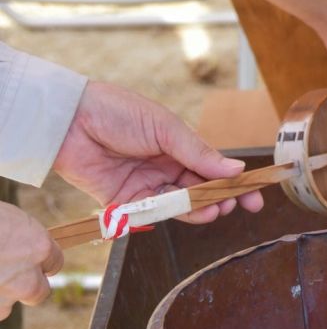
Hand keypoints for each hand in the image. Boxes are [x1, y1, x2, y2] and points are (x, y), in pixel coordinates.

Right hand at [0, 203, 61, 319]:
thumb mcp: (9, 220)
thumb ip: (21, 240)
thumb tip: (20, 247)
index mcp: (39, 248)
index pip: (54, 263)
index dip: (40, 263)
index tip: (30, 262)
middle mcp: (27, 278)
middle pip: (38, 292)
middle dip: (27, 287)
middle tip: (8, 277)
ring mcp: (4, 298)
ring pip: (5, 306)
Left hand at [52, 82, 263, 222]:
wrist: (69, 120)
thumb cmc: (118, 113)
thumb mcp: (166, 129)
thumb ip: (200, 154)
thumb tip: (236, 169)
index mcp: (178, 146)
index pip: (213, 168)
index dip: (234, 182)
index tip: (255, 193)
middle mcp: (164, 167)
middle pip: (199, 190)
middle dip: (220, 198)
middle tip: (236, 204)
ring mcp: (145, 185)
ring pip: (179, 204)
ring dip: (199, 209)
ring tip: (215, 210)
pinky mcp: (123, 202)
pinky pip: (151, 213)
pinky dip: (170, 216)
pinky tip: (188, 214)